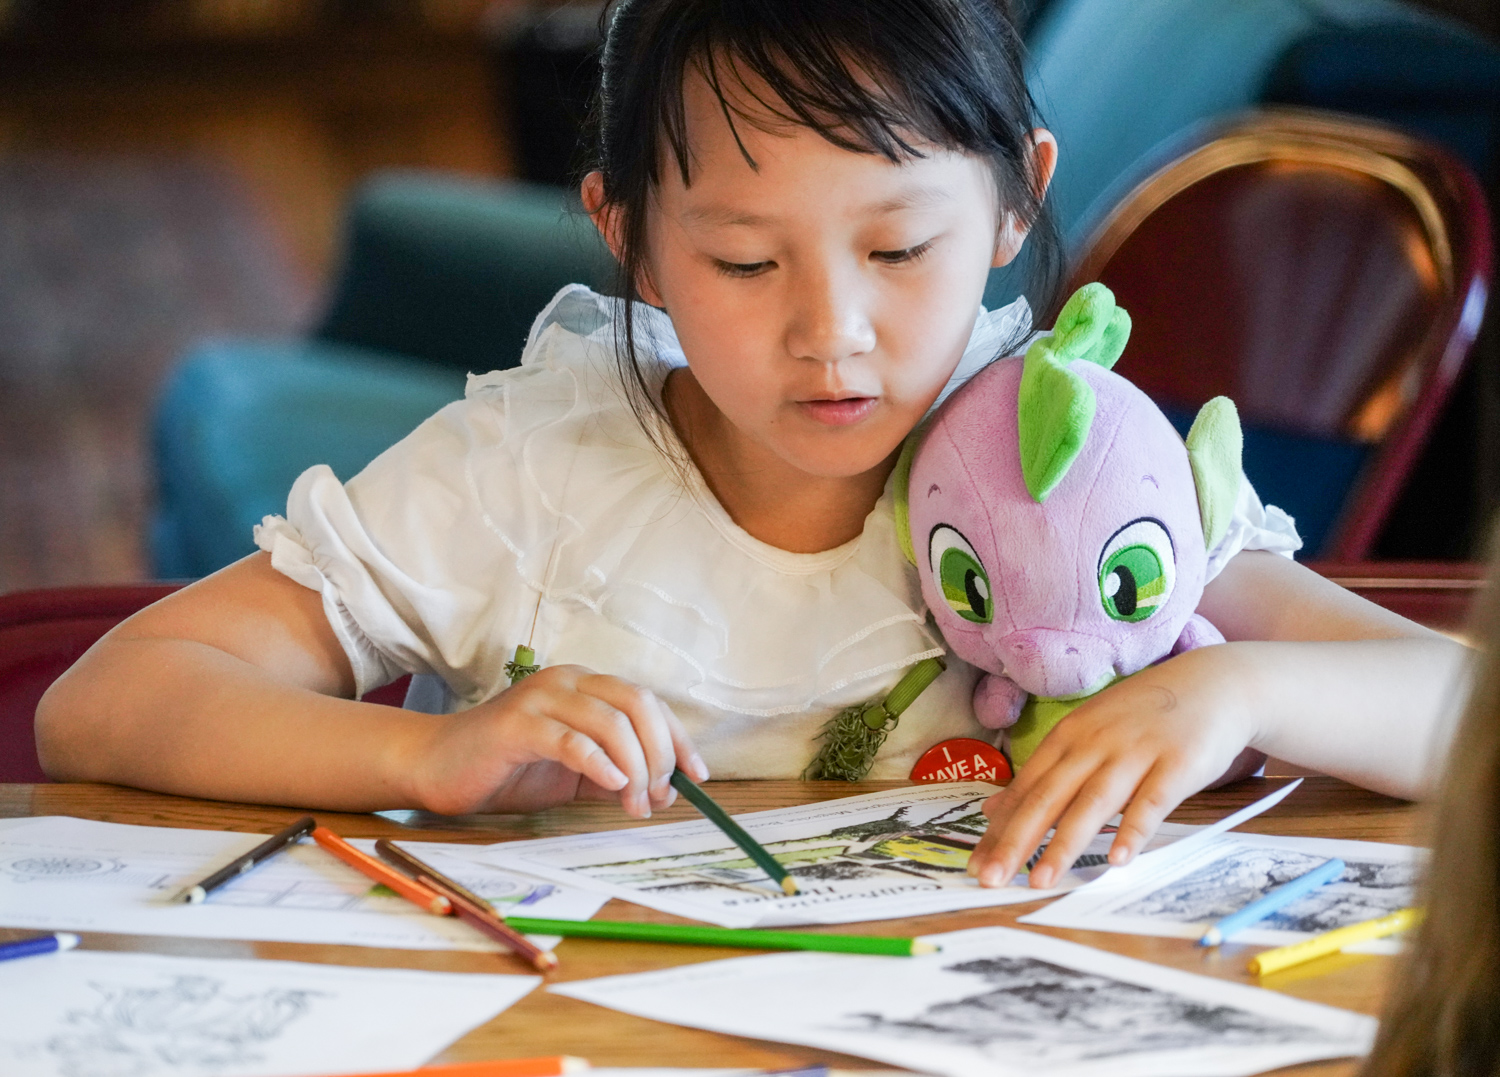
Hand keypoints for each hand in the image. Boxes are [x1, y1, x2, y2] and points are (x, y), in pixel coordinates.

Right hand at [405, 665, 707, 816]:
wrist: (437, 767)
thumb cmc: (507, 768)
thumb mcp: (574, 772)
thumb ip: (616, 773)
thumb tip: (664, 789)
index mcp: (585, 686)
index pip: (648, 702)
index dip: (678, 739)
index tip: (697, 776)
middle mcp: (567, 682)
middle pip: (637, 704)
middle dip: (660, 753)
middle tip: (659, 796)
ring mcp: (540, 699)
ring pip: (611, 721)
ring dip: (635, 767)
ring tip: (636, 804)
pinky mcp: (516, 726)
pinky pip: (571, 739)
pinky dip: (600, 763)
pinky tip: (613, 786)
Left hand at [967, 643, 1257, 888]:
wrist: (1213, 684)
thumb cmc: (1143, 716)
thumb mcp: (1086, 733)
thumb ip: (1044, 773)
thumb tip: (994, 808)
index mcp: (1068, 736)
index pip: (1025, 788)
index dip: (998, 828)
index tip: (976, 863)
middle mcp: (1095, 743)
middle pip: (1049, 797)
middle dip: (1017, 840)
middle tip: (992, 878)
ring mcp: (1135, 752)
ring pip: (1093, 803)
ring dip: (1064, 844)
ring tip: (1041, 880)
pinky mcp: (1177, 764)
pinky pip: (1151, 802)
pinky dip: (1133, 830)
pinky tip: (1117, 860)